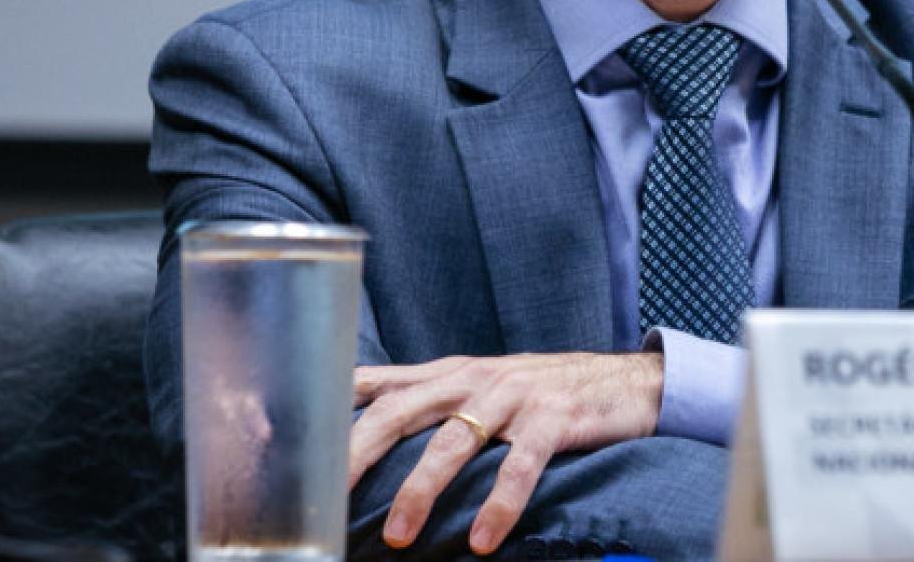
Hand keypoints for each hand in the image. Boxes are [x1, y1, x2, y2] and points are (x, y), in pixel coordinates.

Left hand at [350, 351, 664, 553]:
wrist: (625, 381)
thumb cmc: (541, 393)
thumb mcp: (479, 385)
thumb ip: (426, 398)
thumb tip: (362, 423)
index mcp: (448, 374)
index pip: (376, 383)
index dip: (330, 408)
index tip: (287, 440)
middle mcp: (474, 379)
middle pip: (400, 411)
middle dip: (358, 454)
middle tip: (326, 501)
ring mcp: (514, 396)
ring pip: (454, 441)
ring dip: (422, 490)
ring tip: (400, 537)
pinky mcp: (554, 418)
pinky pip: (520, 465)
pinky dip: (500, 504)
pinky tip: (483, 540)